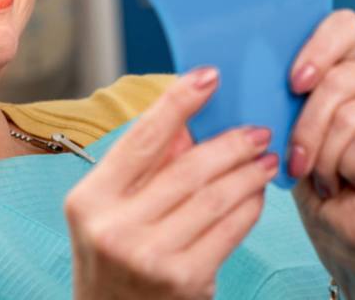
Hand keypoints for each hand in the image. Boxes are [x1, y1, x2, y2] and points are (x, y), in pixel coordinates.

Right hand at [64, 67, 278, 299]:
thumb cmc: (113, 257)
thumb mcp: (111, 210)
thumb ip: (145, 167)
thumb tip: (192, 121)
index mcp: (89, 199)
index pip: (141, 139)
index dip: (178, 103)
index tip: (209, 76)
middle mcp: (114, 227)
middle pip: (186, 168)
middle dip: (229, 143)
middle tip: (257, 130)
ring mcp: (149, 256)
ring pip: (214, 198)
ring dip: (247, 173)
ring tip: (265, 159)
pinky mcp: (184, 281)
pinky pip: (228, 230)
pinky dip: (249, 207)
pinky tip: (257, 194)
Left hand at [286, 9, 354, 299]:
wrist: (339, 228)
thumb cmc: (309, 174)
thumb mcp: (285, 126)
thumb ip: (281, 93)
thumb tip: (248, 73)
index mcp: (349, 65)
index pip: (345, 26)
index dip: (318, 47)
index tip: (293, 83)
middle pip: (339, 79)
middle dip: (306, 127)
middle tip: (299, 161)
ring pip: (349, 115)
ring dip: (325, 157)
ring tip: (327, 176)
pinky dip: (349, 168)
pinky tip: (354, 181)